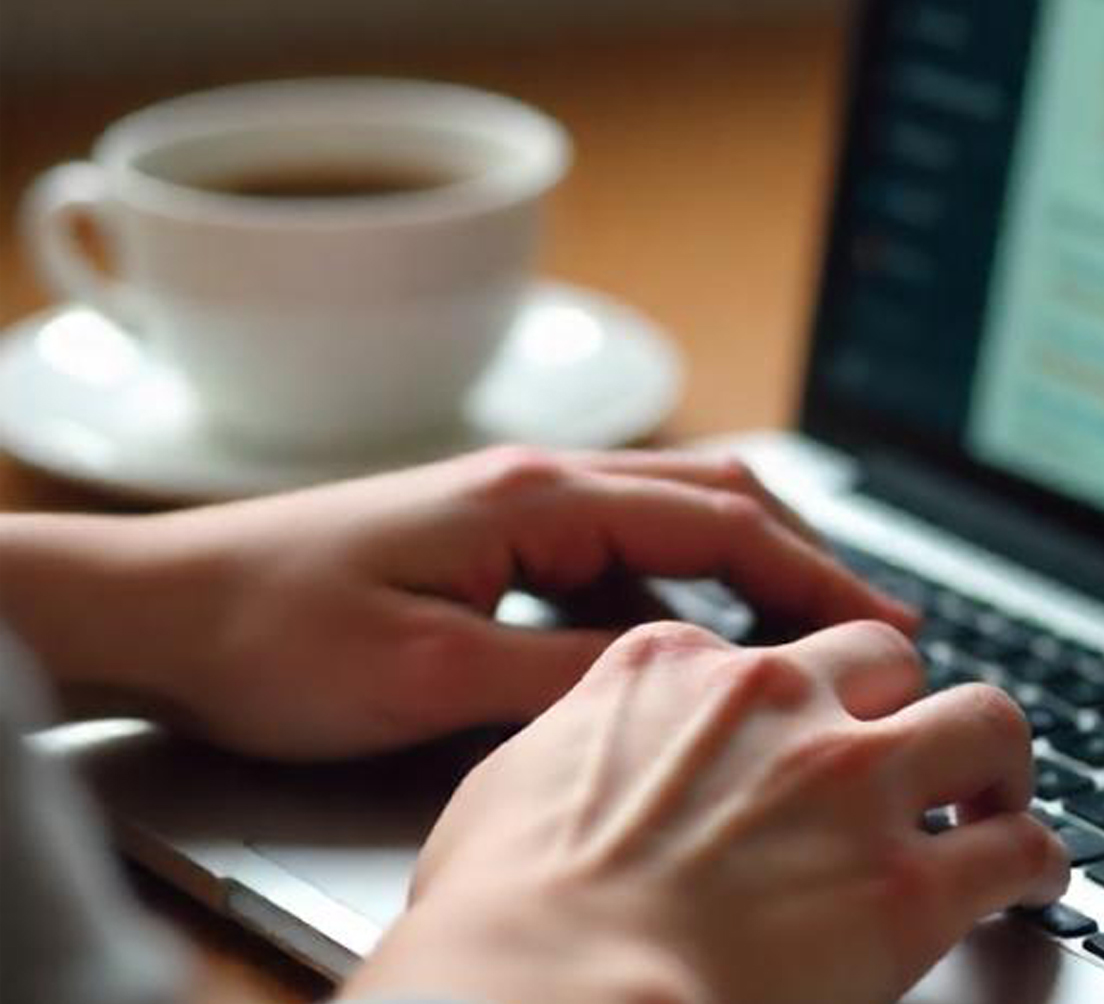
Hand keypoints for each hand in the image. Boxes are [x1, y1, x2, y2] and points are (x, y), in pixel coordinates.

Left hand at [0, 446, 911, 758]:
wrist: (163, 609)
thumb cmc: (273, 633)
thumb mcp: (431, 679)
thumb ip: (568, 674)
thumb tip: (682, 679)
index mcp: (537, 497)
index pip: (720, 523)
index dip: (816, 576)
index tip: (883, 625)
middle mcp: (538, 482)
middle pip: (717, 498)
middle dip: (807, 559)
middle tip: (874, 628)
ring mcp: (516, 504)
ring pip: (673, 518)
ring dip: (751, 570)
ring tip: (808, 639)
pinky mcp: (492, 537)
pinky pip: (620, 548)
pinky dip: (684, 585)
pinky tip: (694, 640)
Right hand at [342, 620, 1069, 1003]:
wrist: (547, 996)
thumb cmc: (501, 920)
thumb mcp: (513, 784)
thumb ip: (584, 743)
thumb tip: (595, 760)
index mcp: (676, 672)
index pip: (770, 651)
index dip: (798, 697)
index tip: (808, 726)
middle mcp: (777, 703)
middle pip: (886, 660)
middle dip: (902, 705)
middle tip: (910, 754)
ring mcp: (851, 784)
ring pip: (984, 721)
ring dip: (997, 763)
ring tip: (1001, 799)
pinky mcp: (906, 886)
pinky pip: (1018, 849)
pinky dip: (1038, 862)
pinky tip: (1036, 882)